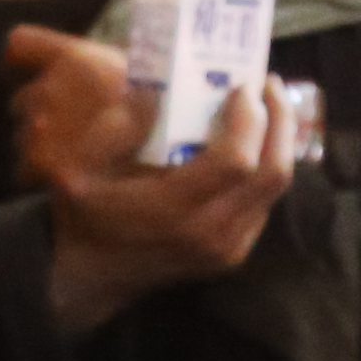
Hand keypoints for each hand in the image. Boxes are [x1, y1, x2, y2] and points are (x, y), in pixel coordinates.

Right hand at [11, 28, 294, 335]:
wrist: (92, 277)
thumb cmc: (85, 216)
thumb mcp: (80, 168)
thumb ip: (117, 129)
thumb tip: (156, 90)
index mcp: (172, 210)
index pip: (235, 162)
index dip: (249, 120)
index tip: (242, 85)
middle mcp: (210, 233)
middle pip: (272, 173)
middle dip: (279, 121)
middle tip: (269, 84)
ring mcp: (227, 248)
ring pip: (276, 188)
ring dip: (279, 141)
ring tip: (266, 105)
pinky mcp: (234, 253)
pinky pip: (265, 202)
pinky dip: (267, 166)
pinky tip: (254, 140)